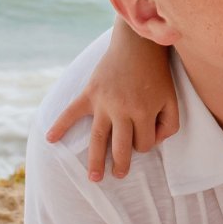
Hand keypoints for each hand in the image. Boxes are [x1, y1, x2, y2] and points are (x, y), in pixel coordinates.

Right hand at [46, 30, 180, 180]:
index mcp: (143, 113)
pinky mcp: (90, 93)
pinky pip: (71, 112)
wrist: (138, 45)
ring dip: (94, 160)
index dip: (146, 144)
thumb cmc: (157, 74)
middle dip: (120, 164)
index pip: (144, 144)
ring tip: (94, 178)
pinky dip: (59, 125)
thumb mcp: (172, 99)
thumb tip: (155, 143)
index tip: (146, 136)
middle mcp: (121, 110)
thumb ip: (170, 124)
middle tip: (118, 175)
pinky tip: (50, 139)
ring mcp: (103, 102)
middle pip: (120, 147)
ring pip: (97, 138)